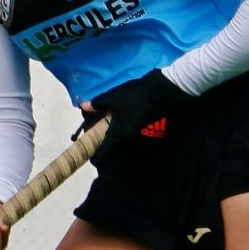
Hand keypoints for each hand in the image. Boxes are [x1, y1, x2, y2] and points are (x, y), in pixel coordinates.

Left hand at [79, 69, 193, 153]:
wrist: (165, 91)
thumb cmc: (137, 94)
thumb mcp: (114, 97)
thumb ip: (97, 104)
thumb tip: (83, 106)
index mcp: (119, 134)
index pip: (104, 154)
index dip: (98, 157)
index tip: (94, 156)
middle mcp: (132, 141)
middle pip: (118, 148)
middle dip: (113, 142)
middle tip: (111, 131)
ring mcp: (146, 140)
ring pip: (132, 143)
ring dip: (128, 137)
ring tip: (127, 123)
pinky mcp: (157, 136)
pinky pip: (143, 138)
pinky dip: (139, 133)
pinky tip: (141, 121)